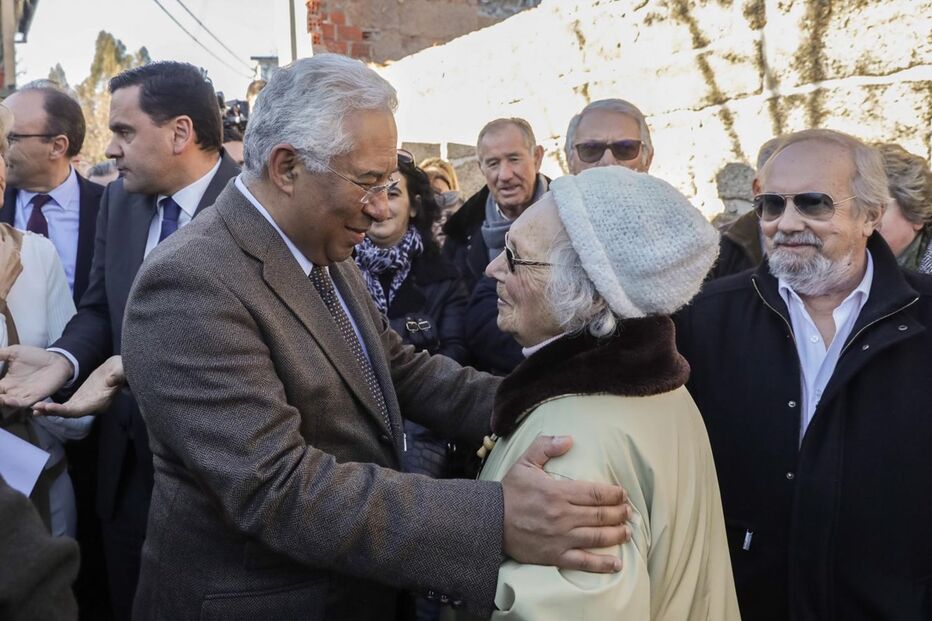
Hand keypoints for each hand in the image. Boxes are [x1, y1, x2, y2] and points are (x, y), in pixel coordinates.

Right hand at [0, 346, 72, 408]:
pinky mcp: (35, 397)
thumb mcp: (13, 353)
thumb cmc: (35, 356)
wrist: (56, 360)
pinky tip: (7, 399)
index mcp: (5, 382)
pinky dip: (15, 403)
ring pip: (8, 403)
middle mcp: (12, 391)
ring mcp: (23, 395)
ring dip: (1, 402)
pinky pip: (24, 403)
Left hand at [33, 355, 123, 417]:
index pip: (79, 410)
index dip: (64, 410)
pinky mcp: (80, 399)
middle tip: (36, 408)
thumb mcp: (120, 370)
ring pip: (65, 411)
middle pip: (69, 413)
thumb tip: (114, 377)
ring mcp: (85, 404)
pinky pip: (65, 407)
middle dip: (53, 412)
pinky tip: (41, 406)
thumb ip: (117, 375)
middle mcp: (91, 407)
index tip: (49, 407)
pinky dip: (53, 408)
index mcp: (99, 403)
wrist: (118, 369)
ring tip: (34, 409)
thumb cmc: (120, 369)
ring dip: (50, 411)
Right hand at [501, 435, 629, 572]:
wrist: (489, 522)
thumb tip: (569, 439)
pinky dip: (602, 564)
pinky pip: (583, 562)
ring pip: (597, 537)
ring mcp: (560, 538)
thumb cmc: (509, 492)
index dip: (614, 494)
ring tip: (627, 531)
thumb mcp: (524, 463)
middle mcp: (563, 516)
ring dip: (617, 534)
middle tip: (628, 511)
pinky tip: (617, 563)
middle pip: (600, 515)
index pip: (595, 493)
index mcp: (557, 492)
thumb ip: (546, 447)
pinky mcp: (555, 555)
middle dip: (619, 513)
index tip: (623, 494)